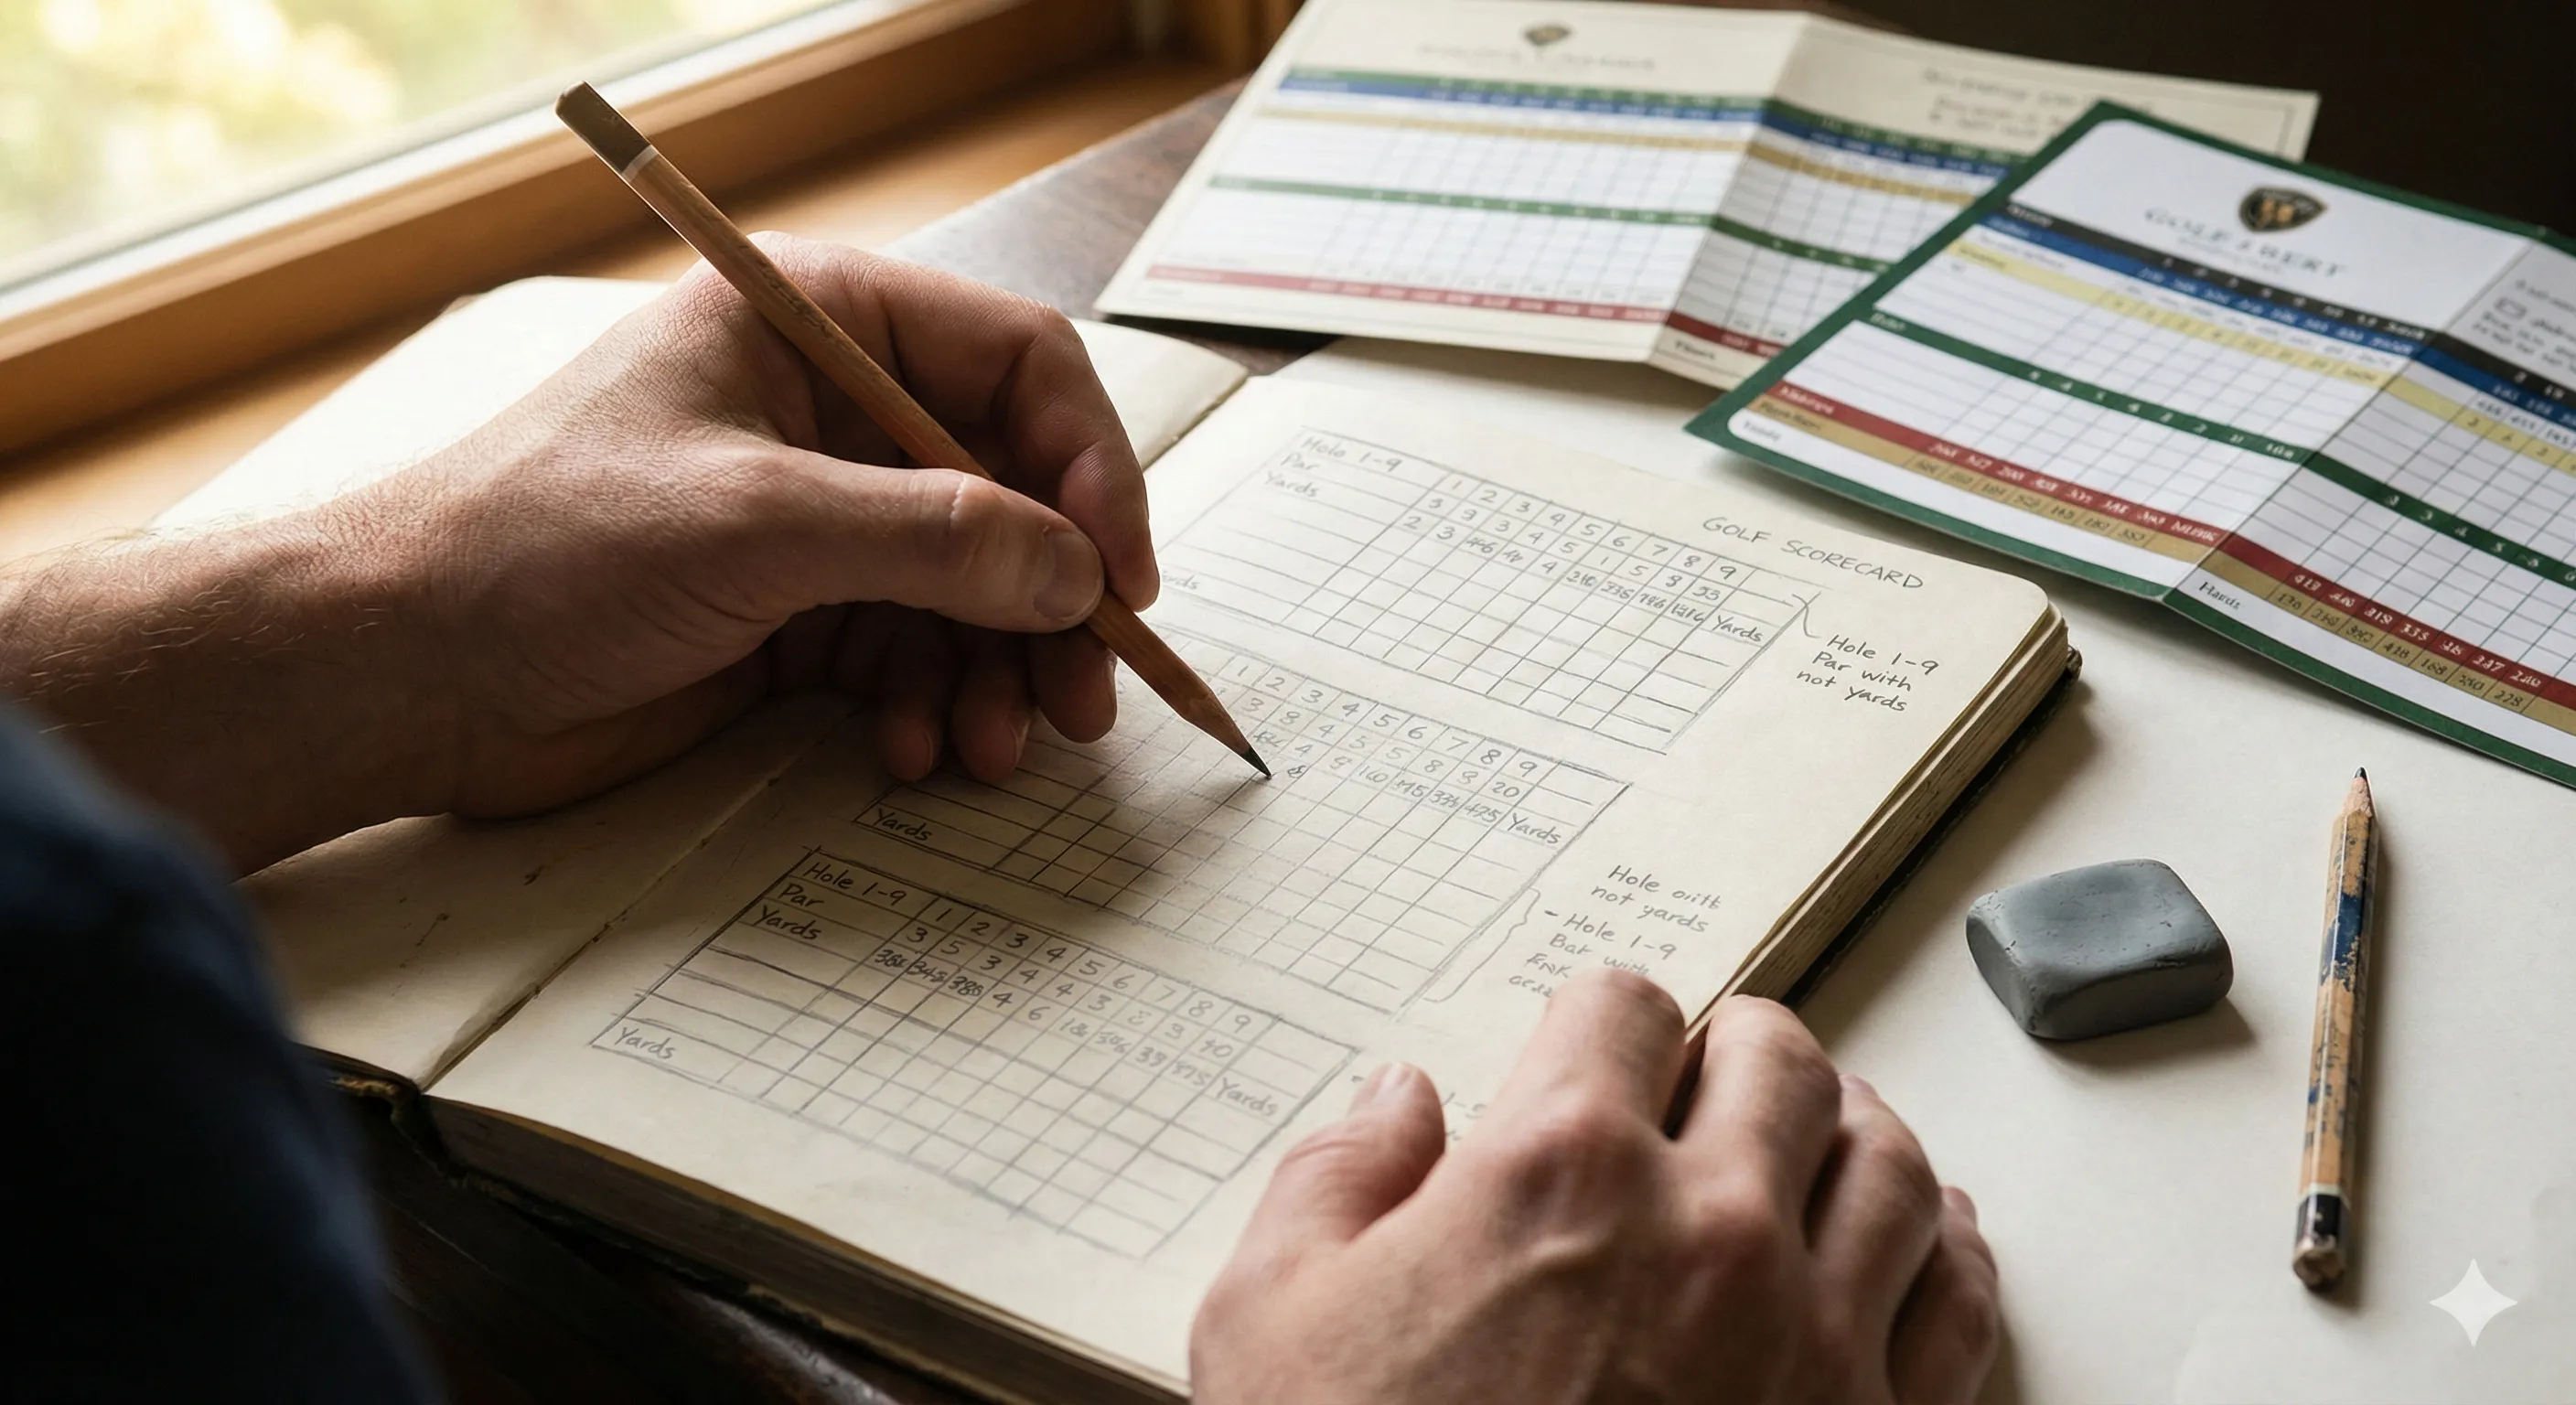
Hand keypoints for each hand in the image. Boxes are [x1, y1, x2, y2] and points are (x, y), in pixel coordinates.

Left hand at [0, 238, 1152, 869]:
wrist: (403, 674)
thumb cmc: (541, 547)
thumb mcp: (758, 526)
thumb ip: (933, 541)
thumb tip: (1074, 573)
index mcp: (818, 325)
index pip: (1016, 366)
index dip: (1089, 466)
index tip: (1118, 572)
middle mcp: (830, 415)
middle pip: (1011, 494)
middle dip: (1051, 601)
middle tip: (1086, 697)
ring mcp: (816, 522)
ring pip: (972, 591)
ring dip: (998, 673)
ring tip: (996, 747)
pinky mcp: (793, 620)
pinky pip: (912, 657)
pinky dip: (931, 707)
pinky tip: (915, 753)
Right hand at [1192, 976, 1999, 1404]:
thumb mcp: (1271, 1323)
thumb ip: (1335, 1180)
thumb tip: (1395, 1102)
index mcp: (1560, 1172)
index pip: (1622, 1008)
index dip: (1601, 1019)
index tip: (1596, 1045)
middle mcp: (1706, 1231)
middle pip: (1779, 1063)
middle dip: (1739, 1051)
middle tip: (1715, 1071)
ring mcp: (1809, 1335)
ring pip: (1888, 1164)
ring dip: (1853, 1129)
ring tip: (1825, 1131)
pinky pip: (1956, 1302)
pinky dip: (1947, 1248)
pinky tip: (1927, 1235)